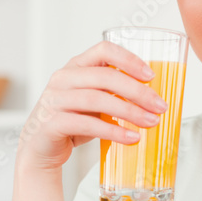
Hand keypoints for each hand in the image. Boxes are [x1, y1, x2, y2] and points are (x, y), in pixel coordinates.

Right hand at [16, 40, 168, 171]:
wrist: (41, 150)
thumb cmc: (73, 123)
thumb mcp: (94, 103)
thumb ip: (114, 94)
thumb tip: (153, 98)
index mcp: (76, 67)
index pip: (104, 50)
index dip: (129, 60)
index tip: (151, 75)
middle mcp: (63, 78)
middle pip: (105, 76)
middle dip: (138, 91)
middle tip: (160, 106)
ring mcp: (55, 100)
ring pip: (97, 99)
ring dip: (130, 112)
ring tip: (151, 122)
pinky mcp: (52, 123)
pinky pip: (87, 124)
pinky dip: (113, 131)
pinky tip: (131, 137)